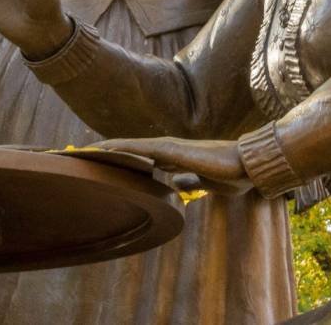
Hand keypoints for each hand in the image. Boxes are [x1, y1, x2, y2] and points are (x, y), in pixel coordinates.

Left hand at [94, 137, 252, 195]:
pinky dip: (119, 147)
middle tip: (83, 156)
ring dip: (107, 148)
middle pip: (130, 150)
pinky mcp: (170, 149)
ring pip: (130, 146)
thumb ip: (188, 181)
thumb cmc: (229, 174)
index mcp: (174, 159)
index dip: (122, 161)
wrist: (246, 166)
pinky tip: (103, 149)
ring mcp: (167, 147)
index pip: (141, 159)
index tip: (102, 166)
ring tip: (84, 151)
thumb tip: (176, 185)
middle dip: (108, 153)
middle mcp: (167, 150)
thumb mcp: (203, 183)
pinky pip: (139, 147)